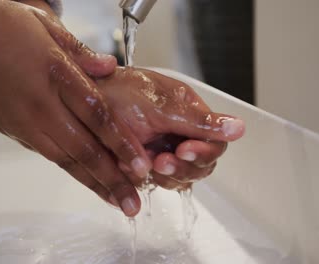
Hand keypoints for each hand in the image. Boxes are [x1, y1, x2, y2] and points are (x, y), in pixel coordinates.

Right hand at [0, 1, 151, 215]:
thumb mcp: (41, 24)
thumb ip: (79, 50)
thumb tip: (110, 66)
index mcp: (55, 72)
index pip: (96, 114)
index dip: (120, 142)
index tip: (141, 164)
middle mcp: (41, 104)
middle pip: (83, 148)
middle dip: (113, 178)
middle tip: (134, 203)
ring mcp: (26, 122)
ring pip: (66, 160)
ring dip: (94, 184)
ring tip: (117, 203)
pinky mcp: (15, 132)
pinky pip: (49, 155)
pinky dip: (72, 172)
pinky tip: (88, 182)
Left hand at [96, 67, 244, 189]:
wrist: (79, 103)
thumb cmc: (115, 93)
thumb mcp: (160, 107)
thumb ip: (200, 121)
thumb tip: (239, 128)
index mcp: (188, 113)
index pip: (215, 143)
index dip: (204, 152)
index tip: (185, 151)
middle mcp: (178, 133)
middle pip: (200, 166)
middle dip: (181, 167)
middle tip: (160, 160)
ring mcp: (161, 150)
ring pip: (179, 179)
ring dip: (161, 174)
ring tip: (140, 159)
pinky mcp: (143, 165)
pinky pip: (154, 183)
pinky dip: (142, 178)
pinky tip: (128, 165)